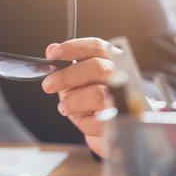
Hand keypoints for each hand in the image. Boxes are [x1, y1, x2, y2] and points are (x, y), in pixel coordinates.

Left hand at [42, 38, 114, 156]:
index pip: (97, 46)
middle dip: (67, 76)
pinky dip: (83, 121)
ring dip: (73, 101)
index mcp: (112, 61)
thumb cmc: (90, 101)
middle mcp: (124, 76)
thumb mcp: (75, 81)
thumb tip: (52, 48)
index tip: (52, 55)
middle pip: (98, 67)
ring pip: (98, 93)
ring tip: (65, 106)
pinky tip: (80, 117)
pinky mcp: (124, 121)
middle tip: (48, 85)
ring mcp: (127, 99)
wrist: (106, 128)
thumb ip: (65, 65)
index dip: (73, 48)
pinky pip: (99, 121)